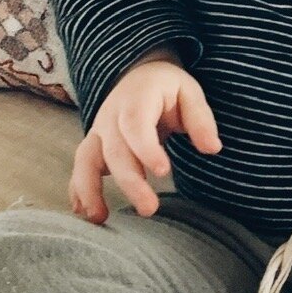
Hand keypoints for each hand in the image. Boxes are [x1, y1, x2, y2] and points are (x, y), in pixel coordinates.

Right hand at [69, 47, 221, 221]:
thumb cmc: (166, 88)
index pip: (136, 124)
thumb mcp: (189, 92)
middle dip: (129, 181)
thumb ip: (200, 119)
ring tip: (100, 217)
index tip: (163, 171)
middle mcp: (111, 116)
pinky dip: (78, 190)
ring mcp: (98, 131)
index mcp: (136, 99)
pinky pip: (81, 168)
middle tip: (149, 209)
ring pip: (86, 160)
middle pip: (114, 151)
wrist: (138, 75)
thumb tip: (213, 148)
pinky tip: (84, 213)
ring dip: (90, 189)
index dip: (146, 149)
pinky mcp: (93, 146)